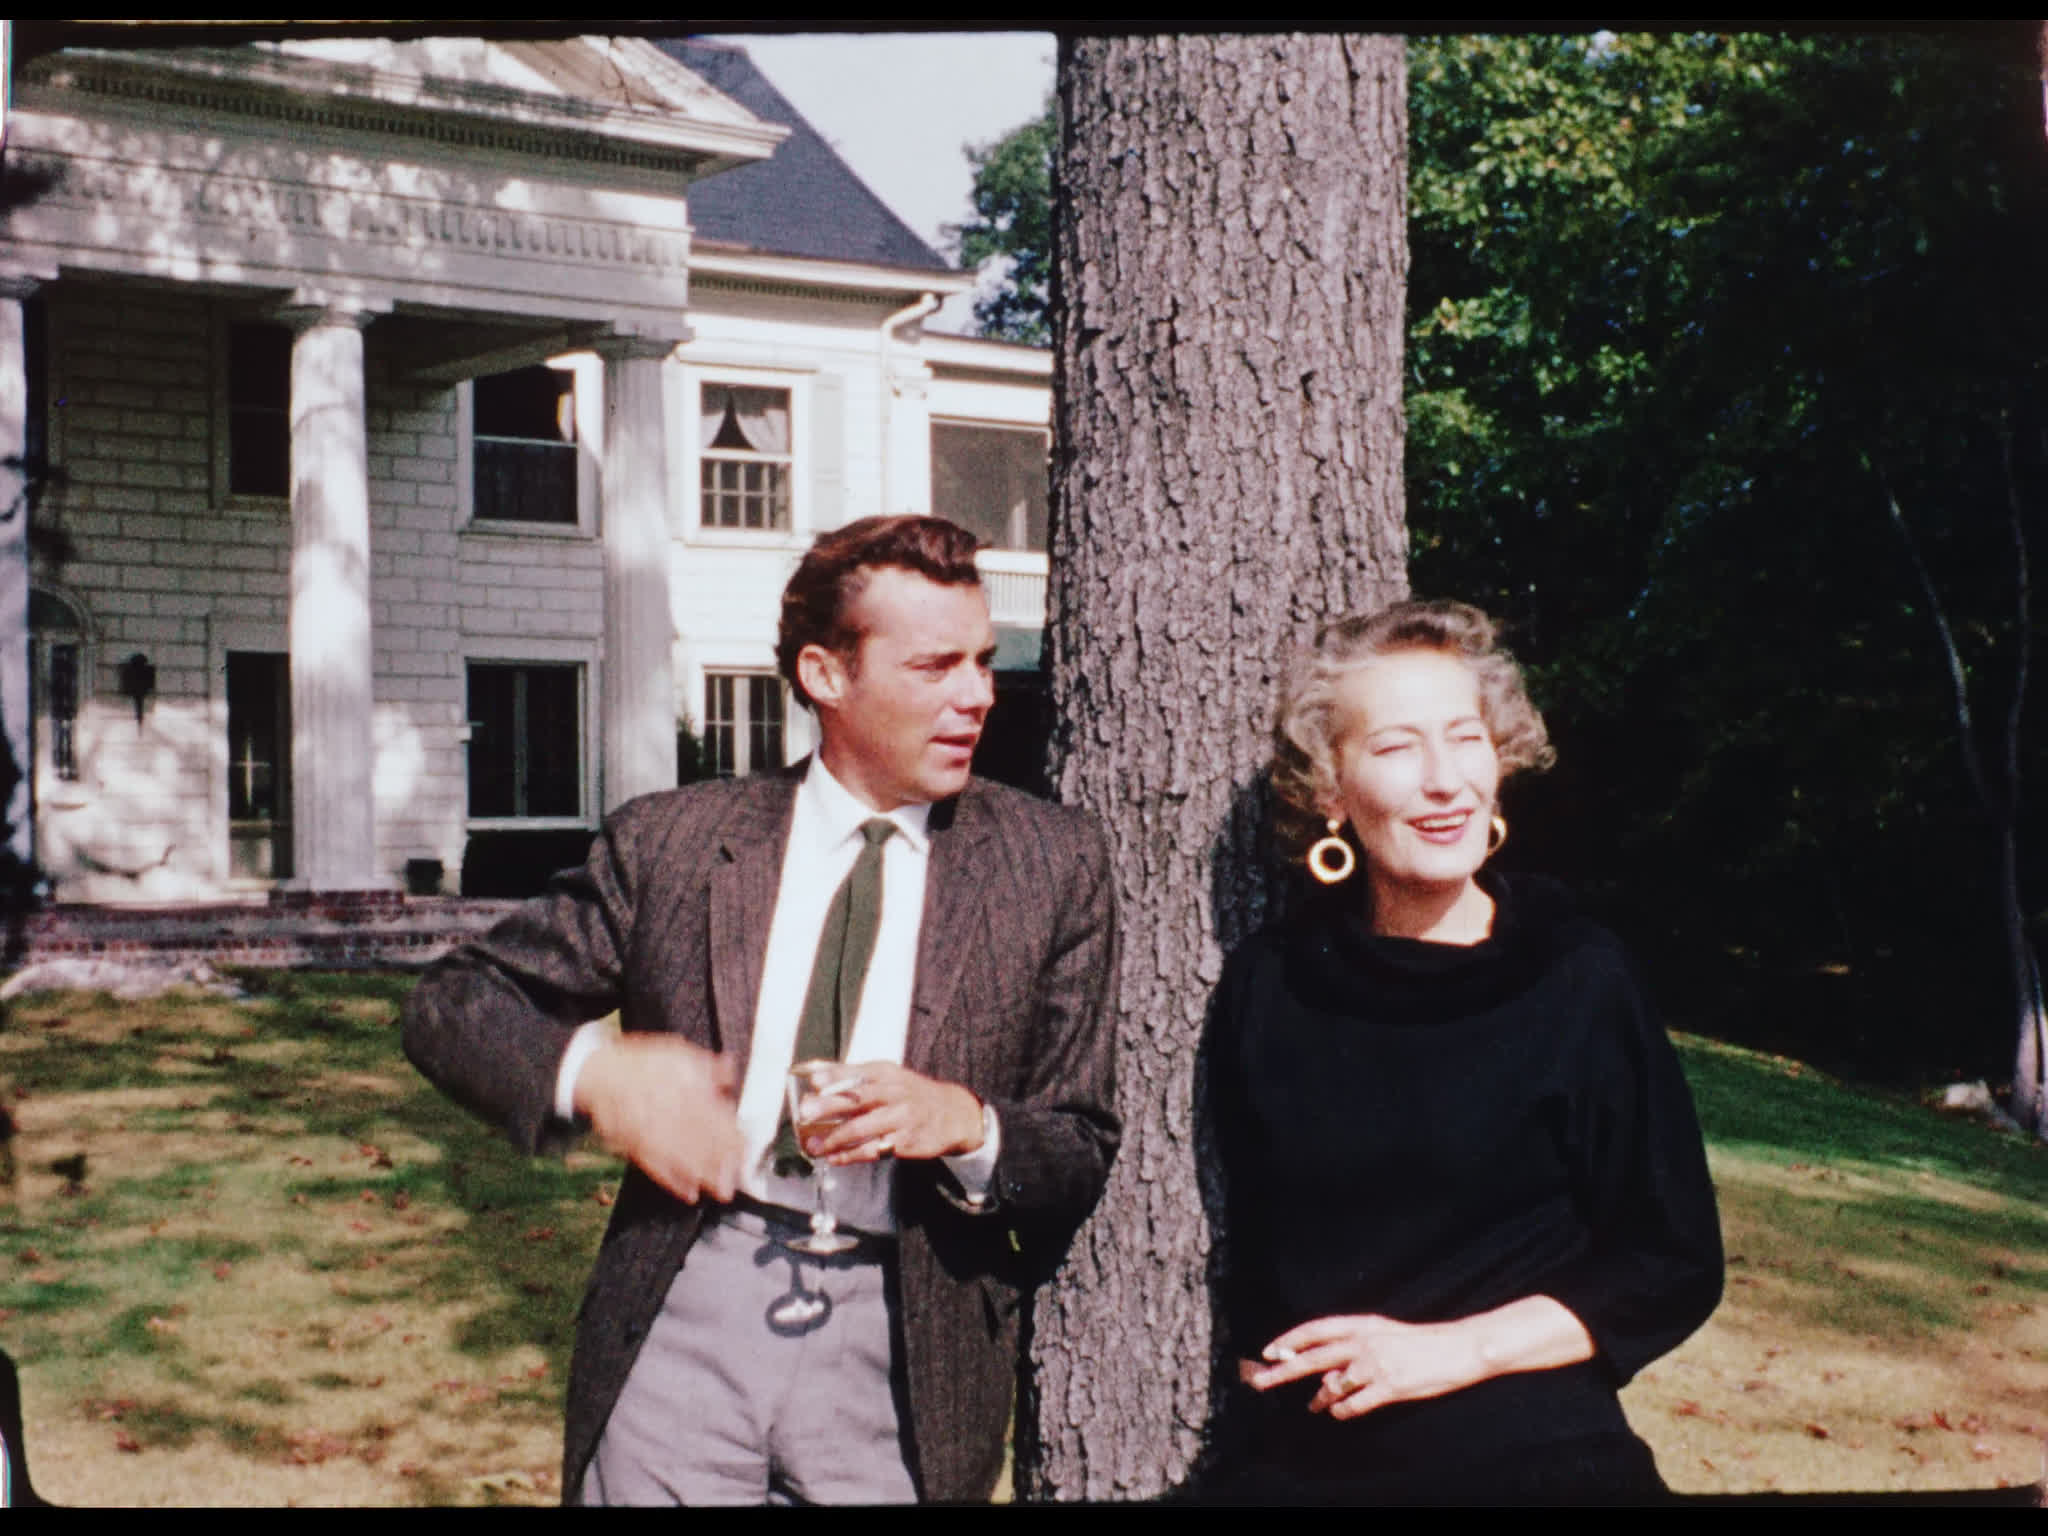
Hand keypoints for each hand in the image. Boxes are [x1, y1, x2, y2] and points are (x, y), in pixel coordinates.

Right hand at [573, 1035, 744, 1204]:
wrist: (599, 1073)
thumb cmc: (643, 1065)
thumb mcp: (678, 1054)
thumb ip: (706, 1066)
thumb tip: (729, 1069)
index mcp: (683, 1088)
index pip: (713, 1114)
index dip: (731, 1134)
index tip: (746, 1148)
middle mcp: (668, 1111)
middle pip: (700, 1139)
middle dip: (721, 1161)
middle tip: (739, 1179)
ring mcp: (649, 1131)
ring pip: (680, 1157)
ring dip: (703, 1176)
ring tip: (722, 1191)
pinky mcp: (633, 1146)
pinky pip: (655, 1167)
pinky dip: (673, 1182)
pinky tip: (689, 1193)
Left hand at [800, 1062, 984, 1163]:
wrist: (953, 1114)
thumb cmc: (910, 1094)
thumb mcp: (889, 1076)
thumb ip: (853, 1075)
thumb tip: (813, 1073)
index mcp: (887, 1074)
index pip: (858, 1073)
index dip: (835, 1076)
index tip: (814, 1081)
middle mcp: (895, 1093)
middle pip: (858, 1099)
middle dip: (829, 1106)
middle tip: (805, 1113)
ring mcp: (901, 1118)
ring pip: (862, 1128)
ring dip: (834, 1138)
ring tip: (813, 1145)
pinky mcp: (904, 1142)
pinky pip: (872, 1150)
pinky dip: (850, 1155)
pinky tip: (834, 1157)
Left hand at [1243, 1314, 1480, 1419]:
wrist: (1459, 1348)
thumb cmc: (1422, 1343)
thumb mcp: (1385, 1335)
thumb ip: (1354, 1350)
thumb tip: (1326, 1375)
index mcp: (1363, 1325)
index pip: (1316, 1329)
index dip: (1290, 1339)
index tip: (1269, 1350)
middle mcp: (1364, 1342)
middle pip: (1314, 1357)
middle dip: (1284, 1370)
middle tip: (1261, 1381)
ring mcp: (1376, 1365)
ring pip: (1333, 1385)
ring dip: (1319, 1397)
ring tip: (1313, 1406)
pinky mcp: (1390, 1387)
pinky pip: (1355, 1404)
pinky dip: (1343, 1410)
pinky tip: (1339, 1412)